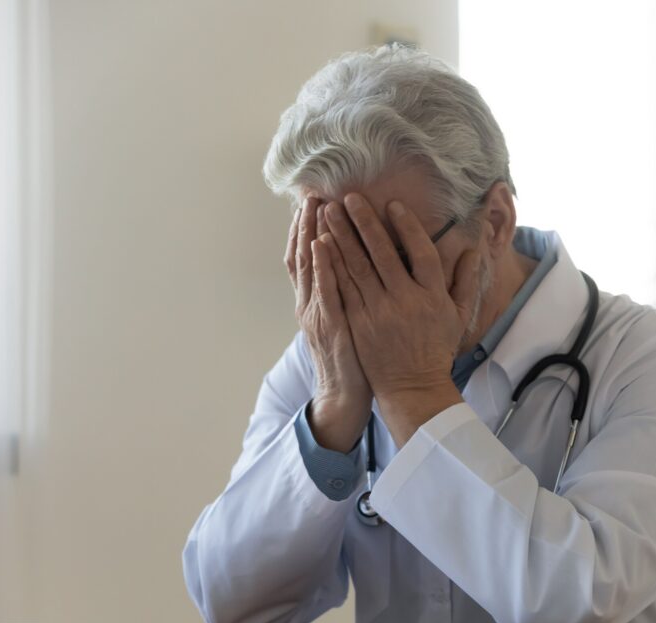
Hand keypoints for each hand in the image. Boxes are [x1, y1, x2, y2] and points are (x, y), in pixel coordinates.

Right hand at [284, 197, 371, 451]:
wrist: (345, 395)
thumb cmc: (353, 356)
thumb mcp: (345, 318)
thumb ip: (343, 291)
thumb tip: (349, 264)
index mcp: (315, 300)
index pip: (306, 257)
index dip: (306, 229)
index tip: (312, 201)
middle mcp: (310, 303)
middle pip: (303, 256)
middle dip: (305, 224)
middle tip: (310, 194)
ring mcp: (317, 314)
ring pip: (309, 269)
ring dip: (310, 236)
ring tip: (313, 208)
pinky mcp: (330, 327)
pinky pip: (324, 293)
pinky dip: (321, 269)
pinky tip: (322, 247)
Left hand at [319, 194, 480, 443]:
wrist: (413, 387)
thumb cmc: (436, 349)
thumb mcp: (459, 315)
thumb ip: (465, 280)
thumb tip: (473, 248)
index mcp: (432, 296)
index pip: (422, 252)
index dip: (408, 227)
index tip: (393, 204)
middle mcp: (406, 301)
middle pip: (383, 253)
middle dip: (364, 222)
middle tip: (348, 197)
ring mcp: (379, 312)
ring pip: (357, 266)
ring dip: (341, 236)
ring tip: (329, 212)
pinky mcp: (358, 323)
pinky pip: (342, 288)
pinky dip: (332, 264)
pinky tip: (322, 245)